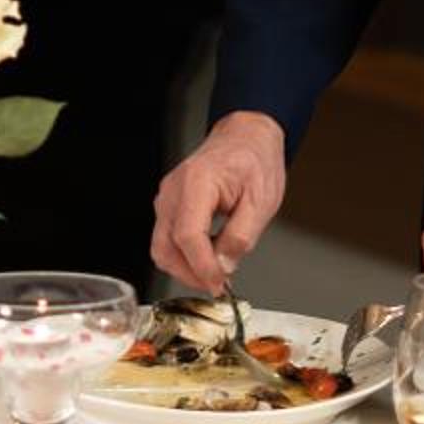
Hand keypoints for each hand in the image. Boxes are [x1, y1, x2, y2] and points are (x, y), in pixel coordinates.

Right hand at [150, 112, 287, 291]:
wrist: (246, 138)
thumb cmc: (254, 160)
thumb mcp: (262, 201)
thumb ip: (241, 236)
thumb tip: (224, 265)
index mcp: (198, 182)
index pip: (188, 235)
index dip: (202, 266)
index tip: (218, 284)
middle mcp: (175, 189)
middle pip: (166, 246)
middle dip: (189, 273)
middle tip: (217, 285)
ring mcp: (167, 197)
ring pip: (161, 246)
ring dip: (185, 267)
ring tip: (214, 273)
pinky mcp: (169, 204)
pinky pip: (167, 237)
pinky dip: (184, 255)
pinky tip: (206, 257)